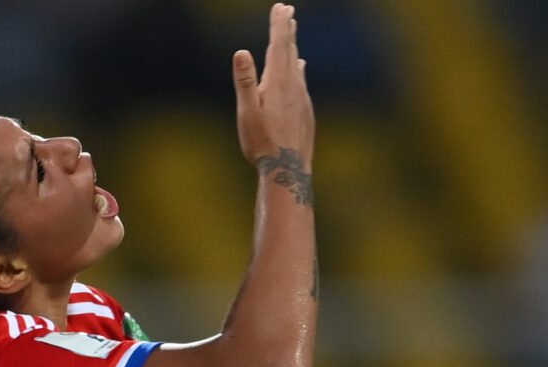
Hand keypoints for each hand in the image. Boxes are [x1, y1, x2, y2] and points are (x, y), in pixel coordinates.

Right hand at [234, 5, 313, 171]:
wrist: (289, 170)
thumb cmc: (262, 142)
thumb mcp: (248, 112)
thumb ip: (245, 82)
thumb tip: (241, 52)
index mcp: (278, 83)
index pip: (278, 46)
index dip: (279, 25)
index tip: (282, 8)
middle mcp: (294, 86)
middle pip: (290, 52)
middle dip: (287, 30)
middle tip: (288, 11)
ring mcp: (302, 99)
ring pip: (298, 66)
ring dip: (293, 48)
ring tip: (292, 34)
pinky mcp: (306, 111)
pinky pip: (302, 82)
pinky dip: (299, 69)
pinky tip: (300, 69)